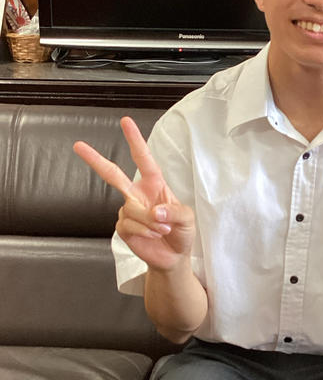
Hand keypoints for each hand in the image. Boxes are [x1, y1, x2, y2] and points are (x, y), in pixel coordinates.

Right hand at [73, 117, 195, 270]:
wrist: (173, 257)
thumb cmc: (181, 232)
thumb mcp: (187, 220)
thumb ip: (174, 212)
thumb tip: (154, 210)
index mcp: (154, 185)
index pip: (144, 159)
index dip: (135, 140)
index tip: (125, 121)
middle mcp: (137, 194)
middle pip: (113, 175)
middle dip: (95, 160)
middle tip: (78, 145)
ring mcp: (127, 210)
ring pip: (133, 210)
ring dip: (151, 223)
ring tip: (162, 229)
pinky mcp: (122, 227)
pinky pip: (130, 226)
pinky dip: (145, 232)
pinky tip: (152, 235)